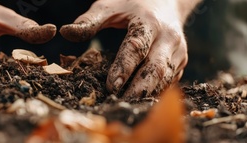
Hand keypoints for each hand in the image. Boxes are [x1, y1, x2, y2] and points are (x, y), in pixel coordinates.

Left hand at [60, 0, 198, 95]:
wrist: (167, 1)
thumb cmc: (132, 4)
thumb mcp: (110, 6)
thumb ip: (90, 21)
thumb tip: (65, 32)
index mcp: (150, 22)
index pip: (137, 48)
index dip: (124, 68)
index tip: (110, 86)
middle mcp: (170, 38)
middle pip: (156, 69)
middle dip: (137, 89)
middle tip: (117, 103)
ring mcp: (179, 52)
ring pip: (165, 79)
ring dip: (146, 95)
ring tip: (126, 107)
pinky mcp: (181, 63)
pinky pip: (169, 83)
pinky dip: (154, 94)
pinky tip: (137, 103)